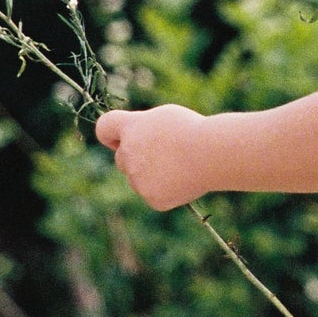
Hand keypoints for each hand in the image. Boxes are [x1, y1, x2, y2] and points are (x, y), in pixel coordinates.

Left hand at [95, 104, 210, 210]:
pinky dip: (168, 190)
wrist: (213, 154)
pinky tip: (184, 180)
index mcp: (131, 128)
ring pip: (138, 179)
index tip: (120, 138)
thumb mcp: (165, 118)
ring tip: (181, 165)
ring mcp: (138, 179)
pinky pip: (154, 194)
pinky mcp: (152, 198)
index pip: (104, 128)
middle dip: (136, 157)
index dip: (111, 135)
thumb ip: (142, 129)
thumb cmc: (194, 130)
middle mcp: (128, 154)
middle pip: (121, 158)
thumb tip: (132, 143)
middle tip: (165, 153)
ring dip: (153, 173)